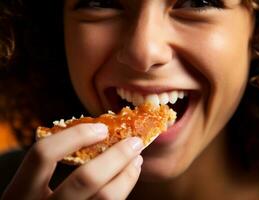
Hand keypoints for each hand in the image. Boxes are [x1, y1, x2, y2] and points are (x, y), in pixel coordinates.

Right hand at [1, 123, 142, 199]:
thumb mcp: (32, 190)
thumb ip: (51, 167)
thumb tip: (94, 134)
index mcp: (20, 194)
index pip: (42, 155)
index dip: (74, 136)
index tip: (102, 128)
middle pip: (85, 178)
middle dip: (116, 155)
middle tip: (134, 142)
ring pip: (105, 197)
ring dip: (127, 173)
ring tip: (136, 158)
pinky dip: (124, 186)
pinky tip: (128, 176)